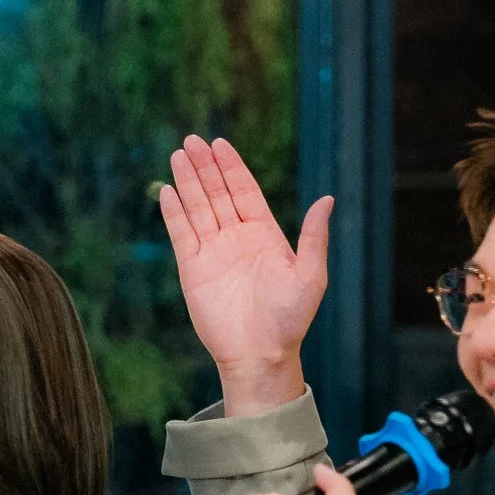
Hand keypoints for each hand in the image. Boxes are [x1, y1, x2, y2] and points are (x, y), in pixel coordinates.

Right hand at [158, 135, 332, 413]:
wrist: (260, 353)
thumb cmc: (290, 319)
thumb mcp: (310, 274)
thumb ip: (313, 235)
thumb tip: (327, 198)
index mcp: (264, 234)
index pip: (244, 191)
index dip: (231, 167)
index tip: (219, 144)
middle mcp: (236, 238)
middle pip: (217, 193)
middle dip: (205, 166)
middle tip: (192, 140)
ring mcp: (212, 252)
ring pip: (197, 208)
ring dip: (187, 181)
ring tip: (178, 155)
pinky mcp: (192, 269)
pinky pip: (181, 234)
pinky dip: (173, 212)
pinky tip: (167, 191)